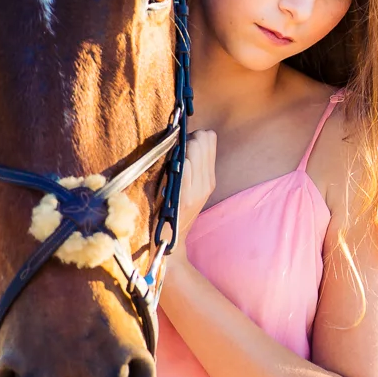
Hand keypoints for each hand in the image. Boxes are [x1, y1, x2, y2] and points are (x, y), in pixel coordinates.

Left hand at [172, 129, 217, 244]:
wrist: (168, 242)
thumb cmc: (171, 212)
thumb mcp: (186, 189)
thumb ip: (189, 167)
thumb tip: (182, 139)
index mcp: (209, 178)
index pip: (210, 138)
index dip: (194, 135)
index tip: (181, 145)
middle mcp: (207, 182)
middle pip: (202, 139)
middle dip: (186, 138)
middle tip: (173, 153)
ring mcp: (198, 189)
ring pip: (193, 148)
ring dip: (178, 149)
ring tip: (169, 163)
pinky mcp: (186, 196)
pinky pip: (184, 166)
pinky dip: (176, 161)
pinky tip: (168, 169)